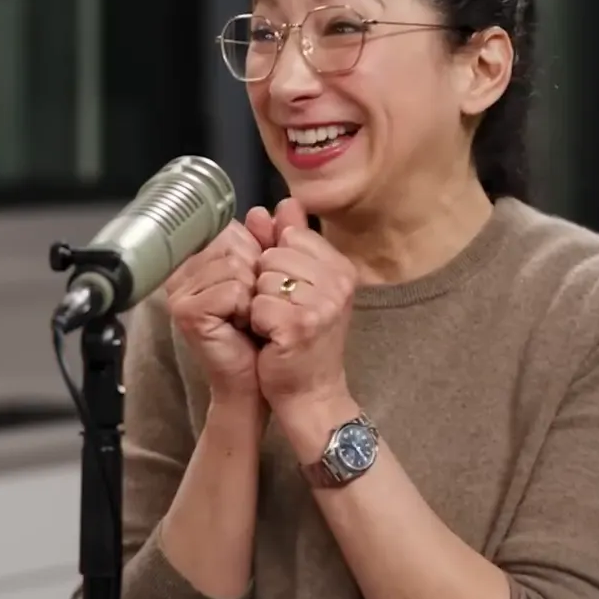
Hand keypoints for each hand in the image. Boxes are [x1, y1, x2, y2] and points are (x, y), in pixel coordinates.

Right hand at [165, 206, 278, 400]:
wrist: (259, 378)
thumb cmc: (264, 330)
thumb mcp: (273, 277)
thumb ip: (276, 240)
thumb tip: (284, 203)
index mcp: (200, 258)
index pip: (233, 231)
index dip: (256, 254)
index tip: (259, 285)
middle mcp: (184, 270)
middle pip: (232, 245)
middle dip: (256, 274)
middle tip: (253, 306)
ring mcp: (180, 290)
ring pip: (234, 266)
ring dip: (253, 293)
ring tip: (248, 317)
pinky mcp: (187, 311)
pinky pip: (231, 290)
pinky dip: (247, 308)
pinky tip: (242, 325)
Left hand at [249, 198, 355, 412]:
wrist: (310, 392)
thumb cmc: (303, 339)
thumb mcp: (304, 286)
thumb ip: (290, 243)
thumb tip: (276, 205)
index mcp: (342, 268)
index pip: (290, 236)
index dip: (277, 263)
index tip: (289, 292)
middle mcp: (338, 283)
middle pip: (273, 255)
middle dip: (265, 284)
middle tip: (282, 312)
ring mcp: (321, 304)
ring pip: (263, 278)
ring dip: (260, 303)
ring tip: (276, 325)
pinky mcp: (299, 326)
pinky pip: (257, 304)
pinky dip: (256, 322)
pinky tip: (271, 338)